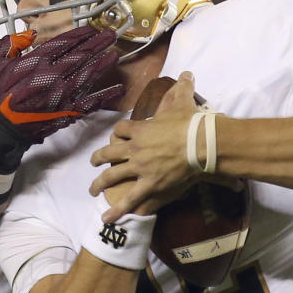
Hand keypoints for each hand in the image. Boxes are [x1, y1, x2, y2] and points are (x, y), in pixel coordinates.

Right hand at [0, 26, 123, 142]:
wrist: (1, 126)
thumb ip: (11, 44)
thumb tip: (26, 33)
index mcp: (37, 61)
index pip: (65, 42)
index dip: (82, 34)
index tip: (93, 28)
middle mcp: (53, 75)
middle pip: (82, 55)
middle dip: (98, 43)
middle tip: (111, 35)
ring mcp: (62, 94)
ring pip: (89, 75)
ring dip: (104, 64)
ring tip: (115, 55)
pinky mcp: (67, 112)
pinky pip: (91, 102)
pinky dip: (106, 96)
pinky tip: (118, 89)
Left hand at [90, 72, 201, 221]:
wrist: (199, 142)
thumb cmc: (191, 122)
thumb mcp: (184, 101)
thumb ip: (183, 88)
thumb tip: (187, 73)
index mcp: (140, 129)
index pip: (120, 130)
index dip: (116, 134)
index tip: (115, 138)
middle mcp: (134, 149)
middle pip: (109, 153)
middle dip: (99, 159)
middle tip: (93, 163)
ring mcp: (139, 167)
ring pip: (113, 176)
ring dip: (100, 184)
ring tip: (93, 190)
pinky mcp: (148, 184)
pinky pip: (130, 199)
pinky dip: (117, 210)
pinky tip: (106, 219)